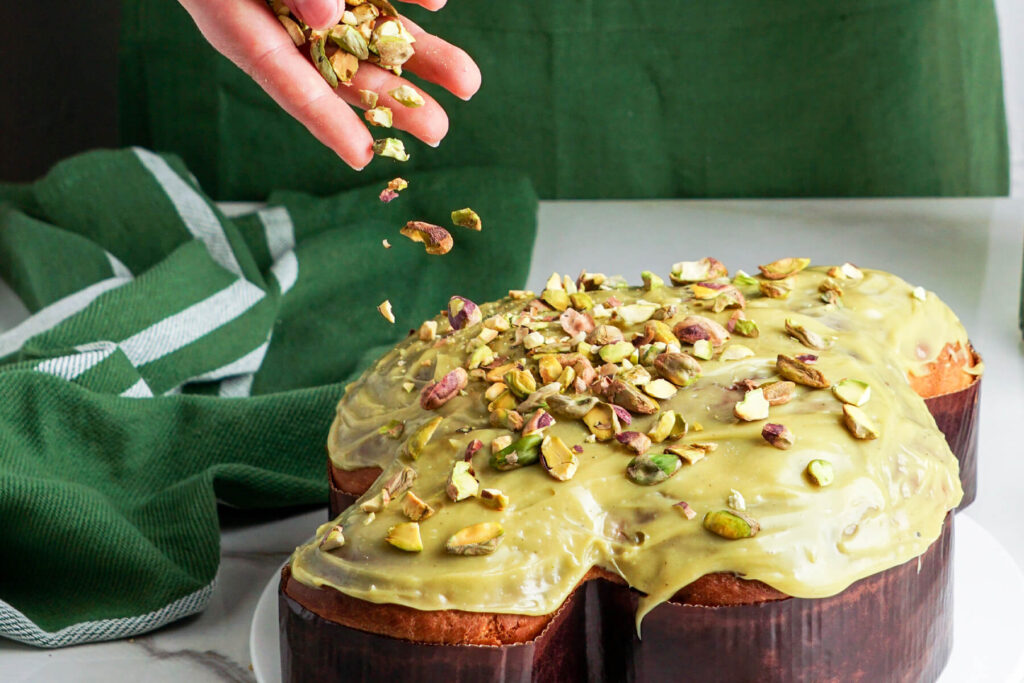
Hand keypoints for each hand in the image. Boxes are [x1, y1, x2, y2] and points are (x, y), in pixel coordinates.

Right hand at [178, 0, 480, 168]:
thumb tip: (327, 17)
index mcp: (234, 18)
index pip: (283, 78)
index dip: (324, 120)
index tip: (363, 157)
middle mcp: (276, 11)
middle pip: (340, 63)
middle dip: (392, 96)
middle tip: (439, 131)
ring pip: (368, 25)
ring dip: (417, 52)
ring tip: (467, 82)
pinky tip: (437, 3)